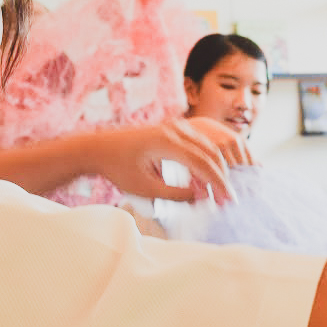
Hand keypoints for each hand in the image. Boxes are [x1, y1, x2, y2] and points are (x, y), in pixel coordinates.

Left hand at [87, 118, 252, 203]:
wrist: (98, 148)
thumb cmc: (118, 167)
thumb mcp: (145, 188)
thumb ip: (175, 194)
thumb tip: (200, 197)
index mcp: (167, 142)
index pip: (203, 162)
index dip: (218, 182)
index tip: (228, 198)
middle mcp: (174, 130)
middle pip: (210, 152)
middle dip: (220, 177)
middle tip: (226, 198)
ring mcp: (174, 127)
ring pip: (206, 148)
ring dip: (213, 170)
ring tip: (214, 193)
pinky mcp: (172, 130)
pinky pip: (196, 145)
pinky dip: (203, 162)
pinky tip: (200, 183)